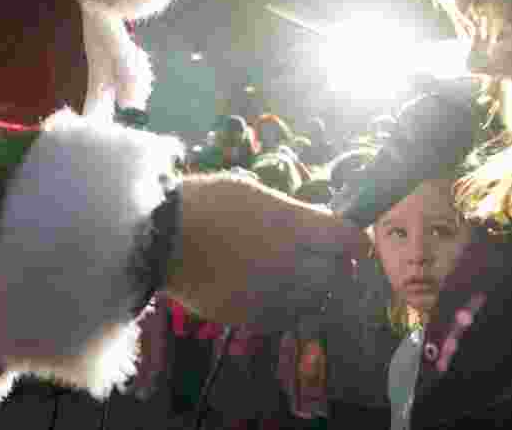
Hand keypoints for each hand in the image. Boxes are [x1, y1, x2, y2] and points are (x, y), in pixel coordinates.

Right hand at [164, 173, 368, 330]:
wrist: (157, 238)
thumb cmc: (206, 204)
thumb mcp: (255, 193)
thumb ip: (295, 213)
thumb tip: (323, 224)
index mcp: (292, 226)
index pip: (348, 240)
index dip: (354, 241)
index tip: (350, 241)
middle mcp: (289, 263)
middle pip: (337, 274)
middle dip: (336, 266)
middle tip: (326, 259)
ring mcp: (271, 294)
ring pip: (316, 301)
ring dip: (315, 290)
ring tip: (297, 276)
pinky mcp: (251, 317)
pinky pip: (288, 318)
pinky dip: (290, 308)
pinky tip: (275, 292)